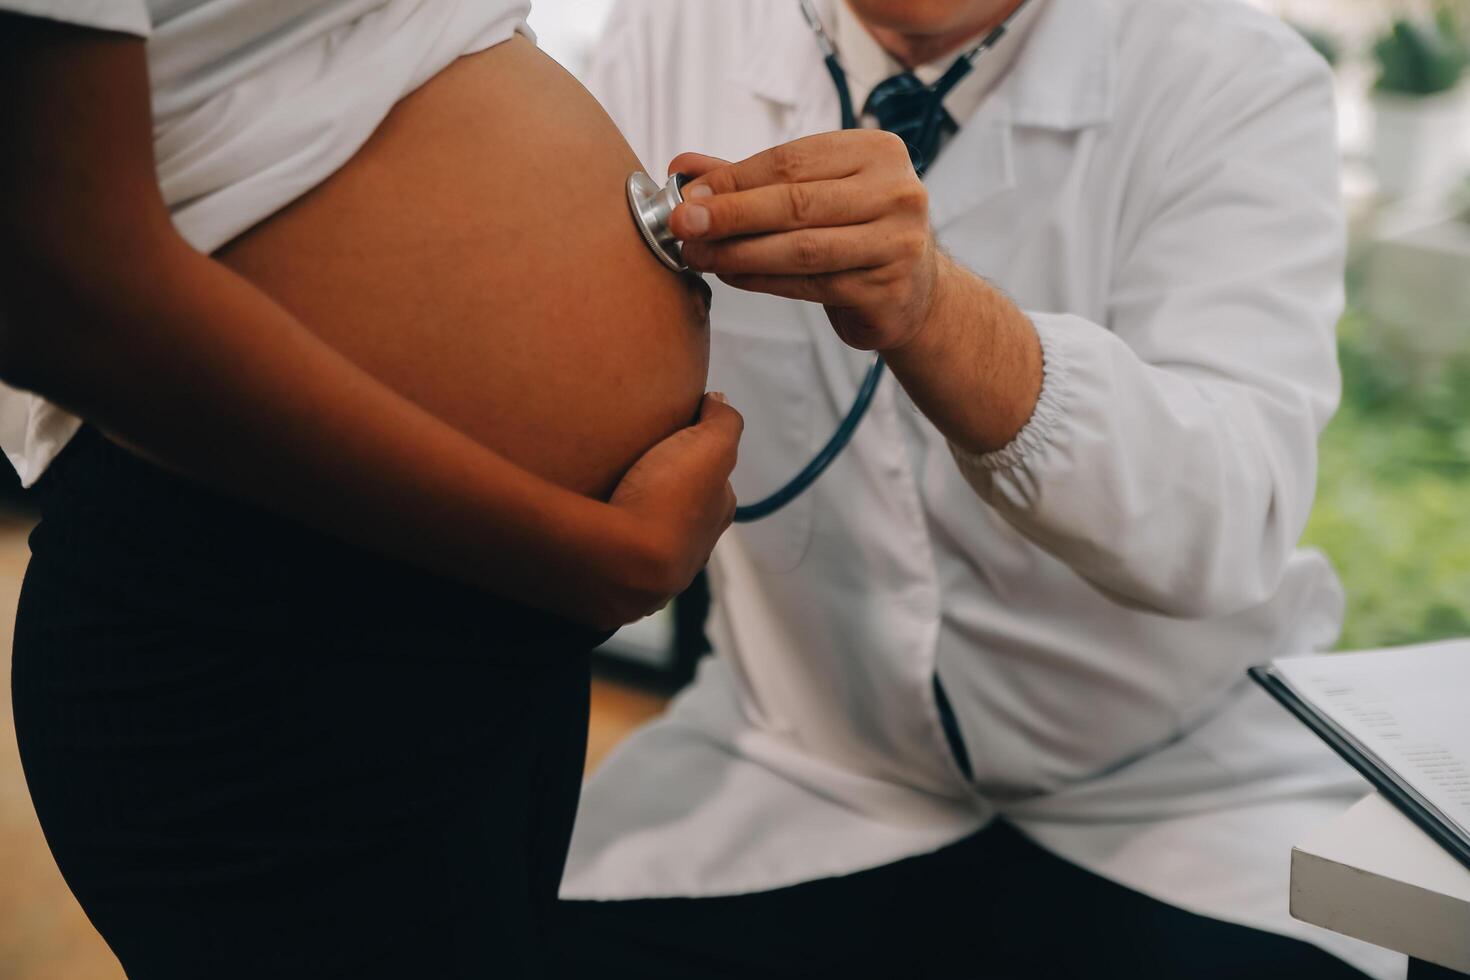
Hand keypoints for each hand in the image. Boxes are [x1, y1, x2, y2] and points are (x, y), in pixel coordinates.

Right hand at [583, 393, 741, 627]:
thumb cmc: (670, 499)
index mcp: (717, 512)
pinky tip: (592, 523)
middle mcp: (695, 546)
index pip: (714, 479)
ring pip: (649, 534)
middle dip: (665, 491)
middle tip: (636, 466)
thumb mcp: (709, 445)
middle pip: (683, 510)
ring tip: (607, 493)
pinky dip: (610, 537)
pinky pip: (617, 552)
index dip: (697, 454)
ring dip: (635, 516)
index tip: (671, 438)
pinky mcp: (621, 580)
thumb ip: (723, 421)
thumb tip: (718, 401)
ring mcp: (659, 570)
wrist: (625, 560)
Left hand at [669, 131, 943, 351]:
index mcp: (877, 151)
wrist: (913, 290)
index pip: (793, 160)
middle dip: (730, 214)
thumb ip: (750, 177)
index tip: (688, 194)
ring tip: (698, 256)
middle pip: (796, 202)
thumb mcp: (812, 192)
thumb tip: (682, 166)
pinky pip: (810, 284)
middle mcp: (896, 192)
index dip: (735, 178)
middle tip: (682, 224)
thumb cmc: (853, 231)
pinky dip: (762, 280)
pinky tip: (730, 275)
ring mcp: (897, 243)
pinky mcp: (886, 290)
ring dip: (739, 253)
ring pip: (801, 248)